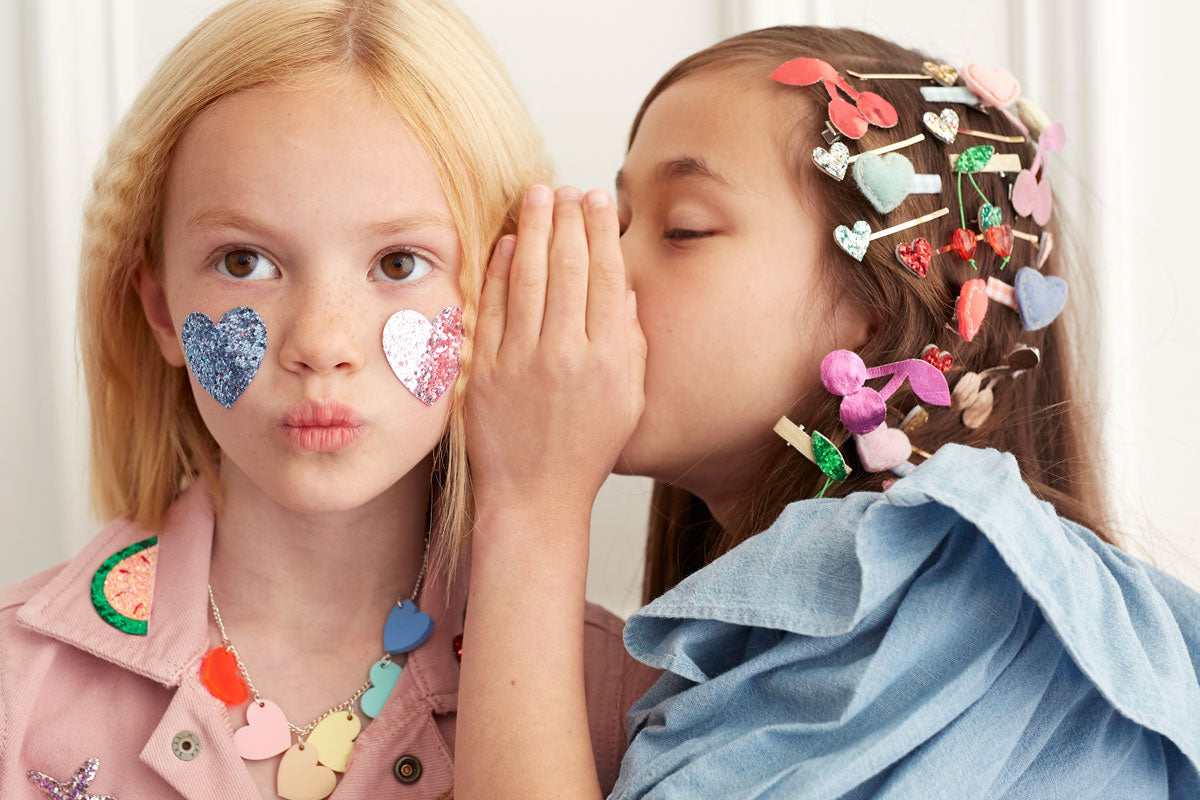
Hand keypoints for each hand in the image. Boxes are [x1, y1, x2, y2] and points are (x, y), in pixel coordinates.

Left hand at [466, 184, 645, 519]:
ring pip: (531, 277)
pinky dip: (501, 270)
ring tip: (538, 195)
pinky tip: (510, 242)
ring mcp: (523, 359)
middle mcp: (567, 353)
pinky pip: (494, 307)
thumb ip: (630, 343)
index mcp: (609, 358)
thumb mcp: (628, 401)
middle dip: (569, 218)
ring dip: (535, 229)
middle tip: (567, 187)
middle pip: (570, 267)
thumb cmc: (587, 451)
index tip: (598, 200)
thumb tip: (623, 290)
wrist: (535, 497)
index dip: (601, 231)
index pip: (607, 276)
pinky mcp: (485, 369)